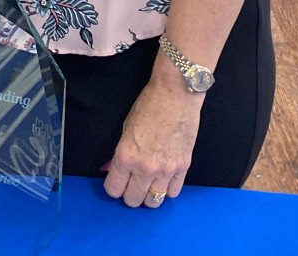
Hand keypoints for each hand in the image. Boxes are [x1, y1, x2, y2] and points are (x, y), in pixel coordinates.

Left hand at [103, 78, 203, 207]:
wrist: (175, 96)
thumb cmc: (146, 106)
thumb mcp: (125, 129)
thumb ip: (122, 153)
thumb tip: (118, 169)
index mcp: (126, 156)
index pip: (114, 189)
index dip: (113, 187)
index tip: (115, 183)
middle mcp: (145, 169)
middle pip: (134, 200)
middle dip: (129, 195)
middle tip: (130, 185)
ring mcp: (166, 171)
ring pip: (154, 202)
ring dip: (148, 196)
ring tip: (147, 185)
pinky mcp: (183, 169)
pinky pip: (173, 193)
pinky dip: (167, 189)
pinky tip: (163, 180)